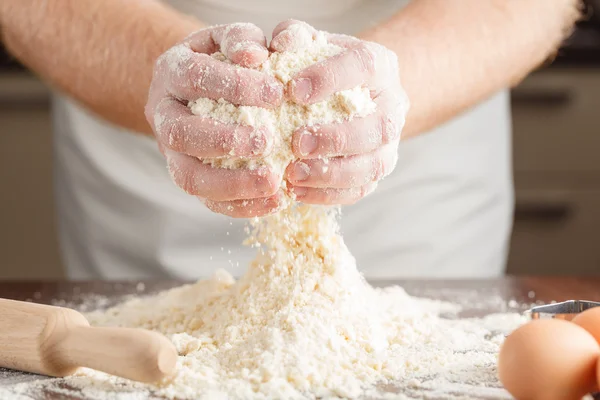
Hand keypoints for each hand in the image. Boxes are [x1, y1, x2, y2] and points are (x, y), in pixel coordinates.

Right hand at [145, 23, 284, 217]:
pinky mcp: (190, 177)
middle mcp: (164, 114)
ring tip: (274, 183)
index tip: (276, 93)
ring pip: (189, 177)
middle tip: (267, 141)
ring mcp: (172, 152)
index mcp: (172, 72)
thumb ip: (243, 39)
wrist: (202, 87)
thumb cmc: (226, 59)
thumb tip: (254, 55)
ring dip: (232, 184)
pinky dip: (242, 206)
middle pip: (181, 134)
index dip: (234, 86)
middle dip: (224, 141)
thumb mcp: (232, 38)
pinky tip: (276, 201)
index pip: (195, 78)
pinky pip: (208, 201)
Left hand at [272, 21, 408, 204]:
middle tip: (297, 143)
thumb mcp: (310, 44)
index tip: (294, 90)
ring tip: (293, 175)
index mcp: (380, 65)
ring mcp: (390, 143)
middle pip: (377, 126)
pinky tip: (297, 194)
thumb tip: (281, 44)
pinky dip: (329, 196)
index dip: (331, 79)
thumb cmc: (323, 66)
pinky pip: (360, 190)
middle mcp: (393, 105)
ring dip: (333, 174)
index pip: (363, 67)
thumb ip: (295, 36)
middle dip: (337, 138)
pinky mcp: (376, 169)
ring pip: (373, 165)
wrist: (352, 92)